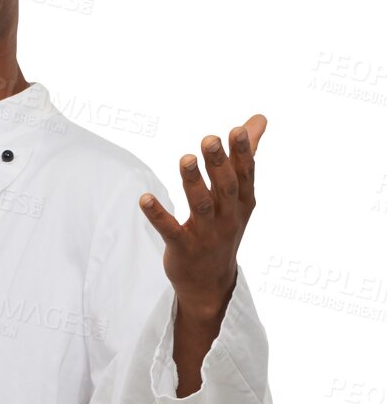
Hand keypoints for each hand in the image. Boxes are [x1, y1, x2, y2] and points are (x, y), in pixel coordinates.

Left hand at [139, 114, 266, 320]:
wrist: (211, 283)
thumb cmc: (224, 229)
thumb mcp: (239, 197)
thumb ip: (244, 157)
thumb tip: (258, 120)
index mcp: (242, 203)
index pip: (244, 175)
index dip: (242, 153)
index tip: (237, 130)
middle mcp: (228, 218)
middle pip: (224, 188)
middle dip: (218, 163)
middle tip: (209, 139)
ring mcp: (206, 234)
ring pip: (200, 206)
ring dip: (193, 183)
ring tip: (185, 159)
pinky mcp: (183, 248)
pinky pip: (170, 230)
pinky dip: (158, 215)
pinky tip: (145, 199)